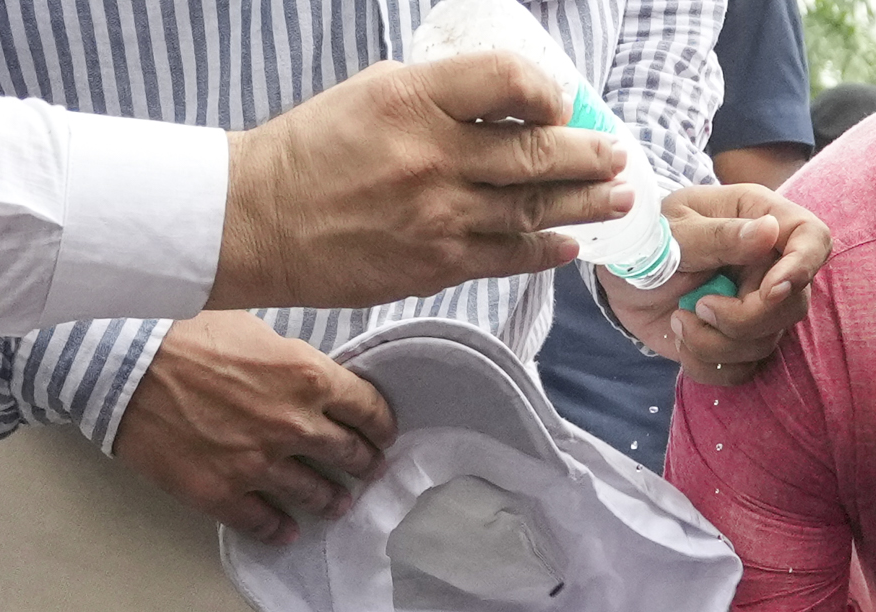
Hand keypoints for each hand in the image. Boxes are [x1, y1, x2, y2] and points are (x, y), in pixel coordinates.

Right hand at [114, 315, 395, 538]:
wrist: (121, 362)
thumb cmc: (180, 331)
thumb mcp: (251, 327)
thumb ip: (288, 360)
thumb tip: (304, 378)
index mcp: (308, 376)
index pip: (368, 409)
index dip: (380, 425)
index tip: (380, 434)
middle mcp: (293, 424)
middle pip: (349, 456)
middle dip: (363, 465)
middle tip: (366, 471)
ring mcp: (259, 464)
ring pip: (315, 494)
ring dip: (330, 501)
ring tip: (335, 504)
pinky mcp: (222, 492)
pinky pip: (265, 523)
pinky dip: (280, 529)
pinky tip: (286, 531)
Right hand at [213, 52, 634, 308]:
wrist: (258, 221)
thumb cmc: (310, 150)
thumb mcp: (371, 92)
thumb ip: (438, 96)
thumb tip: (501, 104)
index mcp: (415, 98)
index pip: (510, 82)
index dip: (548, 93)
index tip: (561, 105)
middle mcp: (434, 156)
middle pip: (535, 153)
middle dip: (588, 155)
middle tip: (617, 155)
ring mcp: (439, 216)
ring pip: (531, 208)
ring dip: (583, 204)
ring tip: (616, 197)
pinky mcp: (435, 264)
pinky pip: (507, 256)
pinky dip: (544, 249)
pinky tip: (569, 243)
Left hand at [591, 189, 833, 385]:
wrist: (620, 278)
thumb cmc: (646, 239)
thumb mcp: (672, 231)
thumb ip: (717, 236)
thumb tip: (769, 232)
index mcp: (759, 218)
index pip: (812, 238)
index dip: (803, 267)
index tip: (771, 289)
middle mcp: (767, 264)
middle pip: (794, 305)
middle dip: (746, 320)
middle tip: (702, 307)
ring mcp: (756, 305)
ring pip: (766, 343)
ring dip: (717, 343)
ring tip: (681, 317)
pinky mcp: (738, 341)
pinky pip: (742, 370)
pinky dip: (707, 364)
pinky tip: (683, 339)